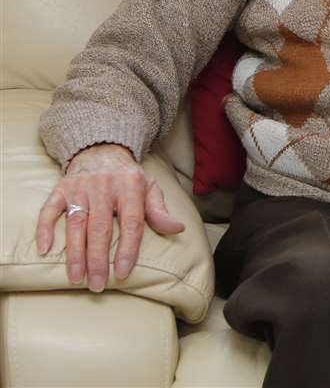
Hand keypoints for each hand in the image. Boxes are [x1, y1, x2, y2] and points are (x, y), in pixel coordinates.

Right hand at [34, 144, 185, 291]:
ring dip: (74, 253)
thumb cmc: (128, 177)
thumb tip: (178, 229)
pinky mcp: (60, 189)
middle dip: (98, 259)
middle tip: (97, 285)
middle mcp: (105, 186)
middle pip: (100, 228)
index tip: (122, 272)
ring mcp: (80, 188)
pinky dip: (44, 229)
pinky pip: (49, 210)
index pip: (131, 222)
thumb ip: (159, 211)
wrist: (102, 150)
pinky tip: (45, 251)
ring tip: (76, 277)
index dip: (127, 249)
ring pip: (76, 223)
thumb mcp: (149, 188)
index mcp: (130, 186)